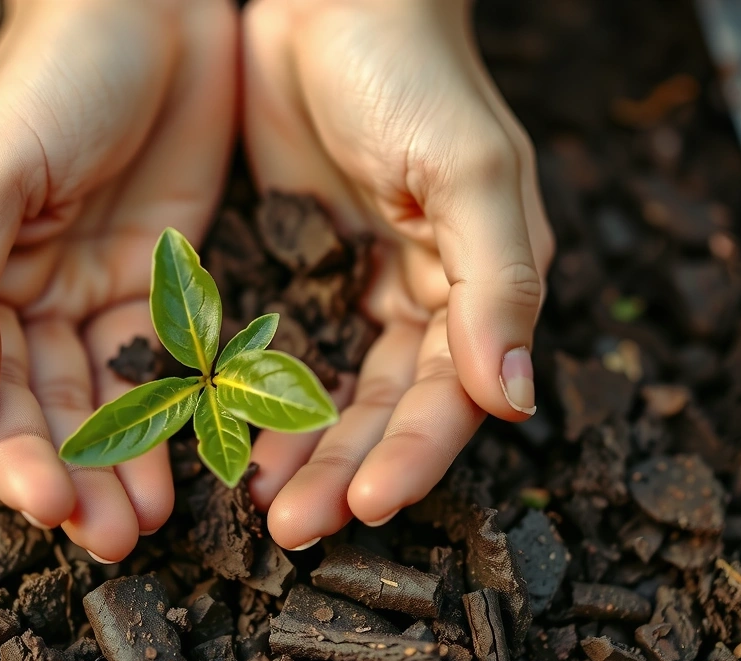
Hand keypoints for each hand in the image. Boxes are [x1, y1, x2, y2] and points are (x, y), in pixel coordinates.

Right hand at [0, 0, 237, 561]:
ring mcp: (101, 292)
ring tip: (149, 519)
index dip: (14, 456)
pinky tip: (191, 460)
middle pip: (49, 410)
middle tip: (113, 538)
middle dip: (76, 478)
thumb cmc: (54, 77)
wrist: (152, 8)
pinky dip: (176, 414)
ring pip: (109, 400)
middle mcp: (32, 296)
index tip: (51, 510)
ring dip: (125, 463)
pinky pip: (168, 363)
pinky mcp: (167, 282)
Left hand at [242, 0, 553, 547]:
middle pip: (381, 411)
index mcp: (472, 288)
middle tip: (293, 528)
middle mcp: (414, 303)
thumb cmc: (412, 74)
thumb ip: (497, 283)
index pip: (449, 396)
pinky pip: (270, 351)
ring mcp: (347, 291)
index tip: (368, 507)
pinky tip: (223, 435)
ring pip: (325, 395)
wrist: (329, 4)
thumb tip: (518, 396)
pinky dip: (251, 398)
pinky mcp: (289, 271)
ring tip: (255, 504)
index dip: (414, 455)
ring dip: (295, 451)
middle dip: (342, 472)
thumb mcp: (469, 170)